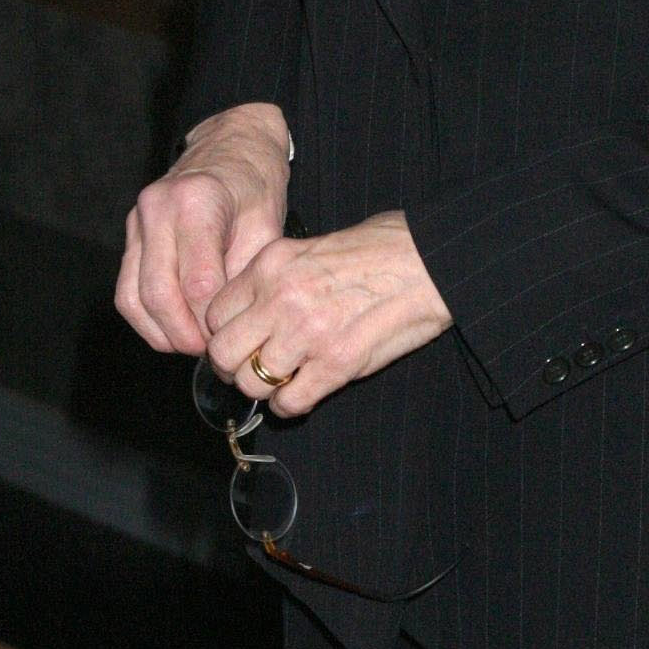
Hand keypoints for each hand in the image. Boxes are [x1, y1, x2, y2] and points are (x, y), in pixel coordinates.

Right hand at [115, 102, 289, 355]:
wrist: (232, 144)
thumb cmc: (255, 183)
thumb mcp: (267, 224)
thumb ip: (246, 273)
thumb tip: (228, 324)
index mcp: (196, 201)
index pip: (197, 281)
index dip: (212, 319)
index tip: (230, 334)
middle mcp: (158, 208)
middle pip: (158, 293)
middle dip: (183, 334)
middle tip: (209, 352)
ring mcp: (138, 220)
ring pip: (133, 297)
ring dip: (160, 332)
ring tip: (192, 345)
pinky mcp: (131, 233)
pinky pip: (126, 289)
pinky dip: (146, 318)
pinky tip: (172, 329)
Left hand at [203, 210, 452, 417]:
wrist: (433, 260)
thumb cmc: (385, 244)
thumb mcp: (316, 244)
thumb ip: (281, 275)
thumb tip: (256, 305)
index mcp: (273, 263)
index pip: (215, 312)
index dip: (224, 331)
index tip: (240, 337)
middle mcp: (282, 298)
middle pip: (223, 353)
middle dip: (232, 366)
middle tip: (253, 365)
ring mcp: (307, 333)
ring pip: (251, 382)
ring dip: (263, 387)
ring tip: (283, 379)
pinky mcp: (336, 364)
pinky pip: (289, 402)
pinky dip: (291, 404)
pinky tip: (304, 392)